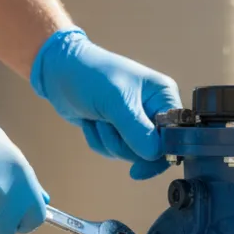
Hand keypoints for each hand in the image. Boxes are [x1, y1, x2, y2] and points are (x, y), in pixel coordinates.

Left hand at [30, 28, 179, 179]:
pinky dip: (98, 141)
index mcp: (163, 96)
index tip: (140, 163)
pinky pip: (113, 152)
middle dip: (124, 143)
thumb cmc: (90, 75)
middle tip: (107, 124)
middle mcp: (154, 110)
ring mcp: (136, 122)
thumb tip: (154, 155)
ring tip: (97, 118)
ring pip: (130, 154)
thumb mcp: (116, 101)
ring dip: (108, 141)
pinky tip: (91, 121)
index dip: (160, 152)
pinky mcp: (118, 131)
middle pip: (152, 151)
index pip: (175, 135)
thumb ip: (138, 130)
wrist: (59, 70)